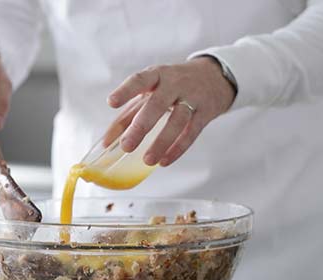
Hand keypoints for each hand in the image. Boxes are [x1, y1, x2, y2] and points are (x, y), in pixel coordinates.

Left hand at [105, 57, 235, 166]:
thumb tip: (107, 142)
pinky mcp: (205, 113)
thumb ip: (128, 115)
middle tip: (127, 146)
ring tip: (147, 160)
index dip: (126, 90)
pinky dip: (178, 148)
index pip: (140, 79)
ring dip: (162, 142)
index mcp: (157, 75)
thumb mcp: (150, 92)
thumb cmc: (173, 86)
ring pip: (177, 121)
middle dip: (142, 125)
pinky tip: (165, 161)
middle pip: (158, 104)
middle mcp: (175, 84)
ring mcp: (192, 98)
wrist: (214, 77)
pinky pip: (191, 133)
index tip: (111, 103)